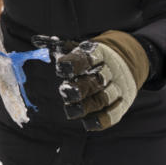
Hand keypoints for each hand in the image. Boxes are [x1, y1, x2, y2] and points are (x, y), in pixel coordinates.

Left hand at [33, 31, 148, 130]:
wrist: (130, 59)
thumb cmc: (94, 56)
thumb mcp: (82, 47)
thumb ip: (60, 46)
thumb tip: (35, 40)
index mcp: (102, 53)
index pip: (90, 57)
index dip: (75, 63)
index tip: (61, 67)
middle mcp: (113, 70)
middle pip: (98, 80)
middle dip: (81, 88)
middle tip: (64, 92)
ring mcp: (120, 87)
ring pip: (105, 98)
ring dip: (88, 106)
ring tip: (70, 111)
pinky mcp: (123, 102)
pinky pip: (115, 113)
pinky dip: (102, 120)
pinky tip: (89, 123)